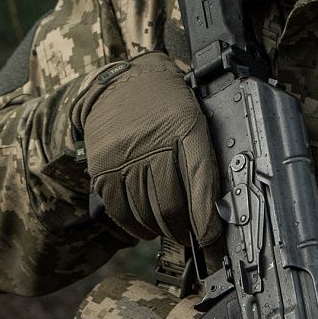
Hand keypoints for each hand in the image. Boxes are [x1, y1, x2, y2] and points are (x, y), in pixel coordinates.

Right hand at [70, 52, 221, 245]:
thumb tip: (214, 201)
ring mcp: (124, 156)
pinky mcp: (102, 168)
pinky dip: (135, 226)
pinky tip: (146, 227)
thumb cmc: (165, 101)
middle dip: (185, 228)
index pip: (200, 176)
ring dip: (161, 230)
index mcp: (185, 123)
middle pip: (171, 202)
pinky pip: (120, 210)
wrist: (120, 81)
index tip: (210, 235)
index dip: (206, 213)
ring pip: (146, 211)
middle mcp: (154, 140)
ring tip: (171, 231)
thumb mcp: (193, 113)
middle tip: (191, 236)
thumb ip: (202, 151)